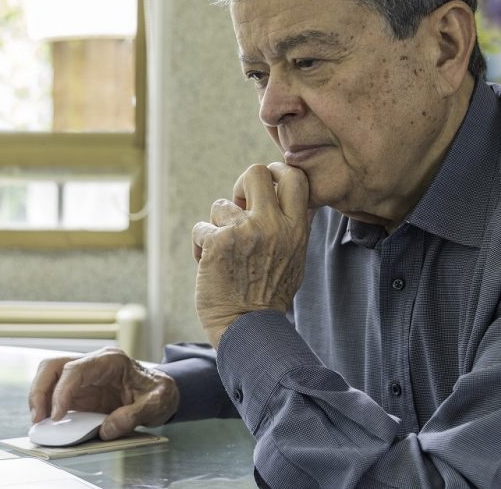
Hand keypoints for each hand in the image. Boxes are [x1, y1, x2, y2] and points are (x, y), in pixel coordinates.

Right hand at [27, 347, 178, 439]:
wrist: (162, 392)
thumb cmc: (159, 392)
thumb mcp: (155, 404)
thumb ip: (133, 416)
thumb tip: (106, 429)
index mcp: (110, 360)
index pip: (75, 369)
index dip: (61, 391)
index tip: (57, 415)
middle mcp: (92, 364)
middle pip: (54, 366)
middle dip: (40, 390)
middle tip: (38, 417)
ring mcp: (84, 377)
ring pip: (49, 377)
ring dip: (39, 397)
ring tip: (39, 421)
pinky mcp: (81, 391)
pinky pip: (56, 394)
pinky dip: (47, 406)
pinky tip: (48, 421)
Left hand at [191, 162, 309, 346]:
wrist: (248, 329)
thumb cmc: (269, 297)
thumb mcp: (296, 260)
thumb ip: (295, 229)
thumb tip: (299, 201)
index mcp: (296, 228)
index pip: (294, 176)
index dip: (276, 172)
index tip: (266, 187)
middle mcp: (273, 225)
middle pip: (255, 172)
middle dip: (242, 185)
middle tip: (239, 207)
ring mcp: (245, 231)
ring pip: (221, 204)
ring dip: (218, 227)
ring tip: (224, 253)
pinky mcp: (218, 242)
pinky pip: (201, 228)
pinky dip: (201, 246)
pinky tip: (209, 265)